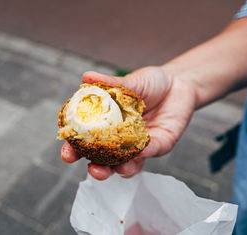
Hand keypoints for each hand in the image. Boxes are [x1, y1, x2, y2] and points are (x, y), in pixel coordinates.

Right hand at [61, 66, 196, 179]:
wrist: (179, 82)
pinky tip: (141, 151)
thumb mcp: (129, 82)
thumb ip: (109, 84)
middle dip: (97, 169)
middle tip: (94, 170)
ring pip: (127, 165)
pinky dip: (144, 154)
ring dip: (120, 170)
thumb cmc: (149, 82)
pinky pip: (150, 153)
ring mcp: (139, 146)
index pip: (85, 141)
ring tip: (117, 170)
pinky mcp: (159, 146)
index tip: (67, 154)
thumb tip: (86, 76)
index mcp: (106, 124)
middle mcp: (120, 139)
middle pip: (104, 160)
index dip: (74, 149)